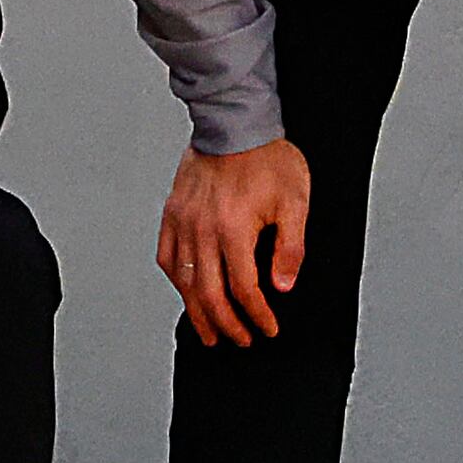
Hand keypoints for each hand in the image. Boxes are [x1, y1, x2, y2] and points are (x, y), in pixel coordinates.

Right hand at [161, 138, 310, 346]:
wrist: (235, 122)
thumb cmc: (268, 159)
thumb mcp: (295, 202)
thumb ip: (290, 248)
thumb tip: (282, 287)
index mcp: (234, 230)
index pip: (243, 290)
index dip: (256, 316)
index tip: (268, 330)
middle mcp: (203, 231)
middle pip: (210, 294)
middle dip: (228, 325)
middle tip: (241, 340)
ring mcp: (183, 222)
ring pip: (184, 282)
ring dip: (198, 313)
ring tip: (210, 333)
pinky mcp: (172, 213)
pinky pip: (166, 257)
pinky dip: (176, 281)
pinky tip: (186, 293)